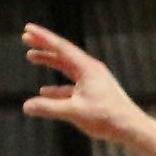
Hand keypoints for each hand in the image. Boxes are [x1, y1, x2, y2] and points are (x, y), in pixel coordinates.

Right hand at [18, 24, 148, 143]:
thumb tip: (26, 106)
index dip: (43, 37)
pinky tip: (45, 91)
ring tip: (32, 57)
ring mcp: (92, 80)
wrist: (130, 127)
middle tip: (26, 38)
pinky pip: (71, 84)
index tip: (28, 28)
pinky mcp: (93, 91)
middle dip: (44, 45)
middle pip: (63, 53)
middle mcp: (90, 69)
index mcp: (86, 68)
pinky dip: (57, 85)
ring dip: (49, 61)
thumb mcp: (74, 112)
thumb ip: (49, 108)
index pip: (61, 47)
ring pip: (66, 67)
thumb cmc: (107, 117)